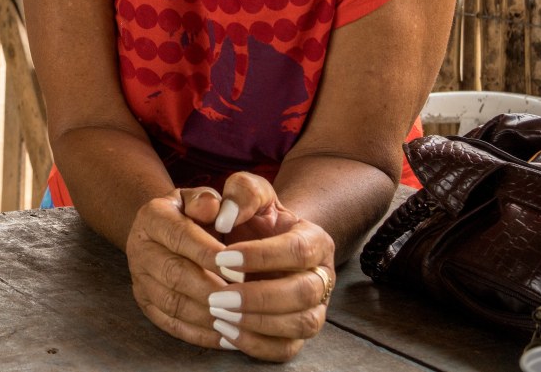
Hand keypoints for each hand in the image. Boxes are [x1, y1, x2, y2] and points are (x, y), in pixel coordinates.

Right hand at [126, 188, 234, 350]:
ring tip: (239, 323)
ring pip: (171, 303)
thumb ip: (215, 198)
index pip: (180, 236)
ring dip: (207, 316)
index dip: (209, 255)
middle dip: (211, 290)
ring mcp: (140, 278)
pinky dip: (200, 334)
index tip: (240, 271)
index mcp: (153, 216)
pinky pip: (171, 324)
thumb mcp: (210, 197)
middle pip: (173, 274)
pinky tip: (227, 337)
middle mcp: (140, 247)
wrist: (176, 232)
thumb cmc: (205, 214)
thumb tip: (215, 210)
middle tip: (242, 303)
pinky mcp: (146, 303)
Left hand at [195, 172, 336, 361]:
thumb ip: (241, 193)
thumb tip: (224, 216)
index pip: (297, 251)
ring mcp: (314, 308)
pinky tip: (226, 331)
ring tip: (219, 314)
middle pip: (303, 293)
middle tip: (217, 296)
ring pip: (301, 325)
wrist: (256, 240)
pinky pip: (287, 349)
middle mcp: (322, 276)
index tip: (221, 259)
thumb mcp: (247, 192)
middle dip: (258, 297)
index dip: (261, 257)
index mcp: (315, 240)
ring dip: (258, 323)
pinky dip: (257, 345)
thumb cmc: (251, 216)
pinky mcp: (298, 333)